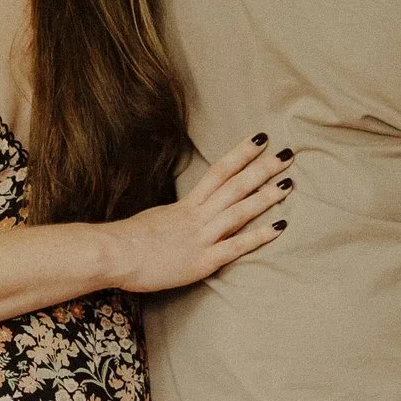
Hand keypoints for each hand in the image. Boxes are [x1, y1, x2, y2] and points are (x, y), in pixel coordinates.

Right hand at [108, 136, 291, 294]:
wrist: (111, 254)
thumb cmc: (125, 243)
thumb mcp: (152, 222)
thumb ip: (172, 219)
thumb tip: (180, 218)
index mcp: (185, 206)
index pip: (218, 171)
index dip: (241, 154)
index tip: (260, 140)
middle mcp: (197, 216)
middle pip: (235, 185)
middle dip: (263, 168)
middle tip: (288, 153)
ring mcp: (201, 237)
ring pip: (239, 210)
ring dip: (266, 195)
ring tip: (289, 182)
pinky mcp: (202, 260)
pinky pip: (236, 245)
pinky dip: (259, 234)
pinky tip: (280, 225)